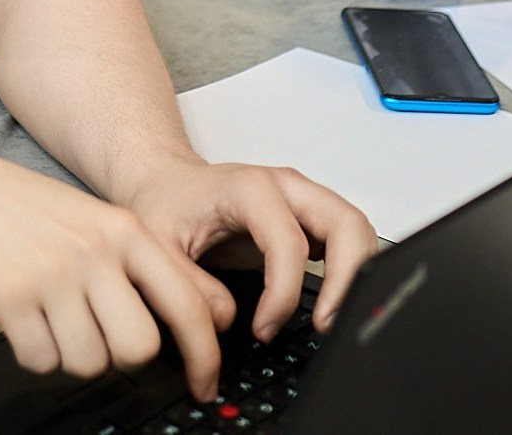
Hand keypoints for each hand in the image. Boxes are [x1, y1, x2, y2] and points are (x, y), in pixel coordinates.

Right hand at [0, 138, 239, 398]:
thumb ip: (139, 262)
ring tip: (48, 316)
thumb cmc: (17, 205)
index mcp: (125, 229)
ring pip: (91, 361)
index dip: (205, 356)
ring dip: (69, 353)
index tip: (204, 383)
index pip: (189, 305)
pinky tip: (20, 318)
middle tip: (96, 337)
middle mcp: (95, 250)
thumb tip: (197, 317)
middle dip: (119, 355)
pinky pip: (41, 360)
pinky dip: (32, 351)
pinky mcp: (11, 297)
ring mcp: (54, 274)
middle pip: (140, 348)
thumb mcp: (91, 218)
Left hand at [115, 151, 376, 348]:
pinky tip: (330, 300)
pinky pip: (347, 238)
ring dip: (356, 275)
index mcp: (250, 187)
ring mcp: (302, 198)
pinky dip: (350, 269)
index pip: (289, 243)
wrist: (167, 182)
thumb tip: (226, 319)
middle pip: (346, 224)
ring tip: (331, 319)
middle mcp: (286, 186)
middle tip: (326, 326)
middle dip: (348, 280)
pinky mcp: (308, 215)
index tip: (264, 329)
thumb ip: (187, 284)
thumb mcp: (156, 243)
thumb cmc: (165, 203)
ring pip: (356, 229)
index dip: (283, 294)